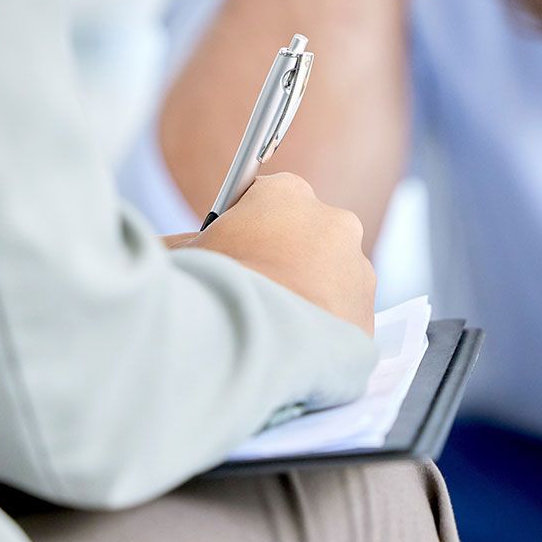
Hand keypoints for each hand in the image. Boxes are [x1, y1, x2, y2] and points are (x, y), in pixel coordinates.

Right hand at [178, 173, 377, 333]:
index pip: (267, 201)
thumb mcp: (184, 257)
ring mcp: (357, 269)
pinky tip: (292, 347)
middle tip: (252, 293)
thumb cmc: (210, 291)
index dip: (247, 228)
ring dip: (306, 297)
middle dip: (283, 261)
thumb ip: (185, 245)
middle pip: (305, 238)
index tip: (234, 250)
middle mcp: (333, 221)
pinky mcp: (368, 314)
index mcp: (287, 193)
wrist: (250, 348)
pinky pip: (341, 319)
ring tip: (271, 327)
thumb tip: (174, 249)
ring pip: (329, 279)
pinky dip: (322, 331)